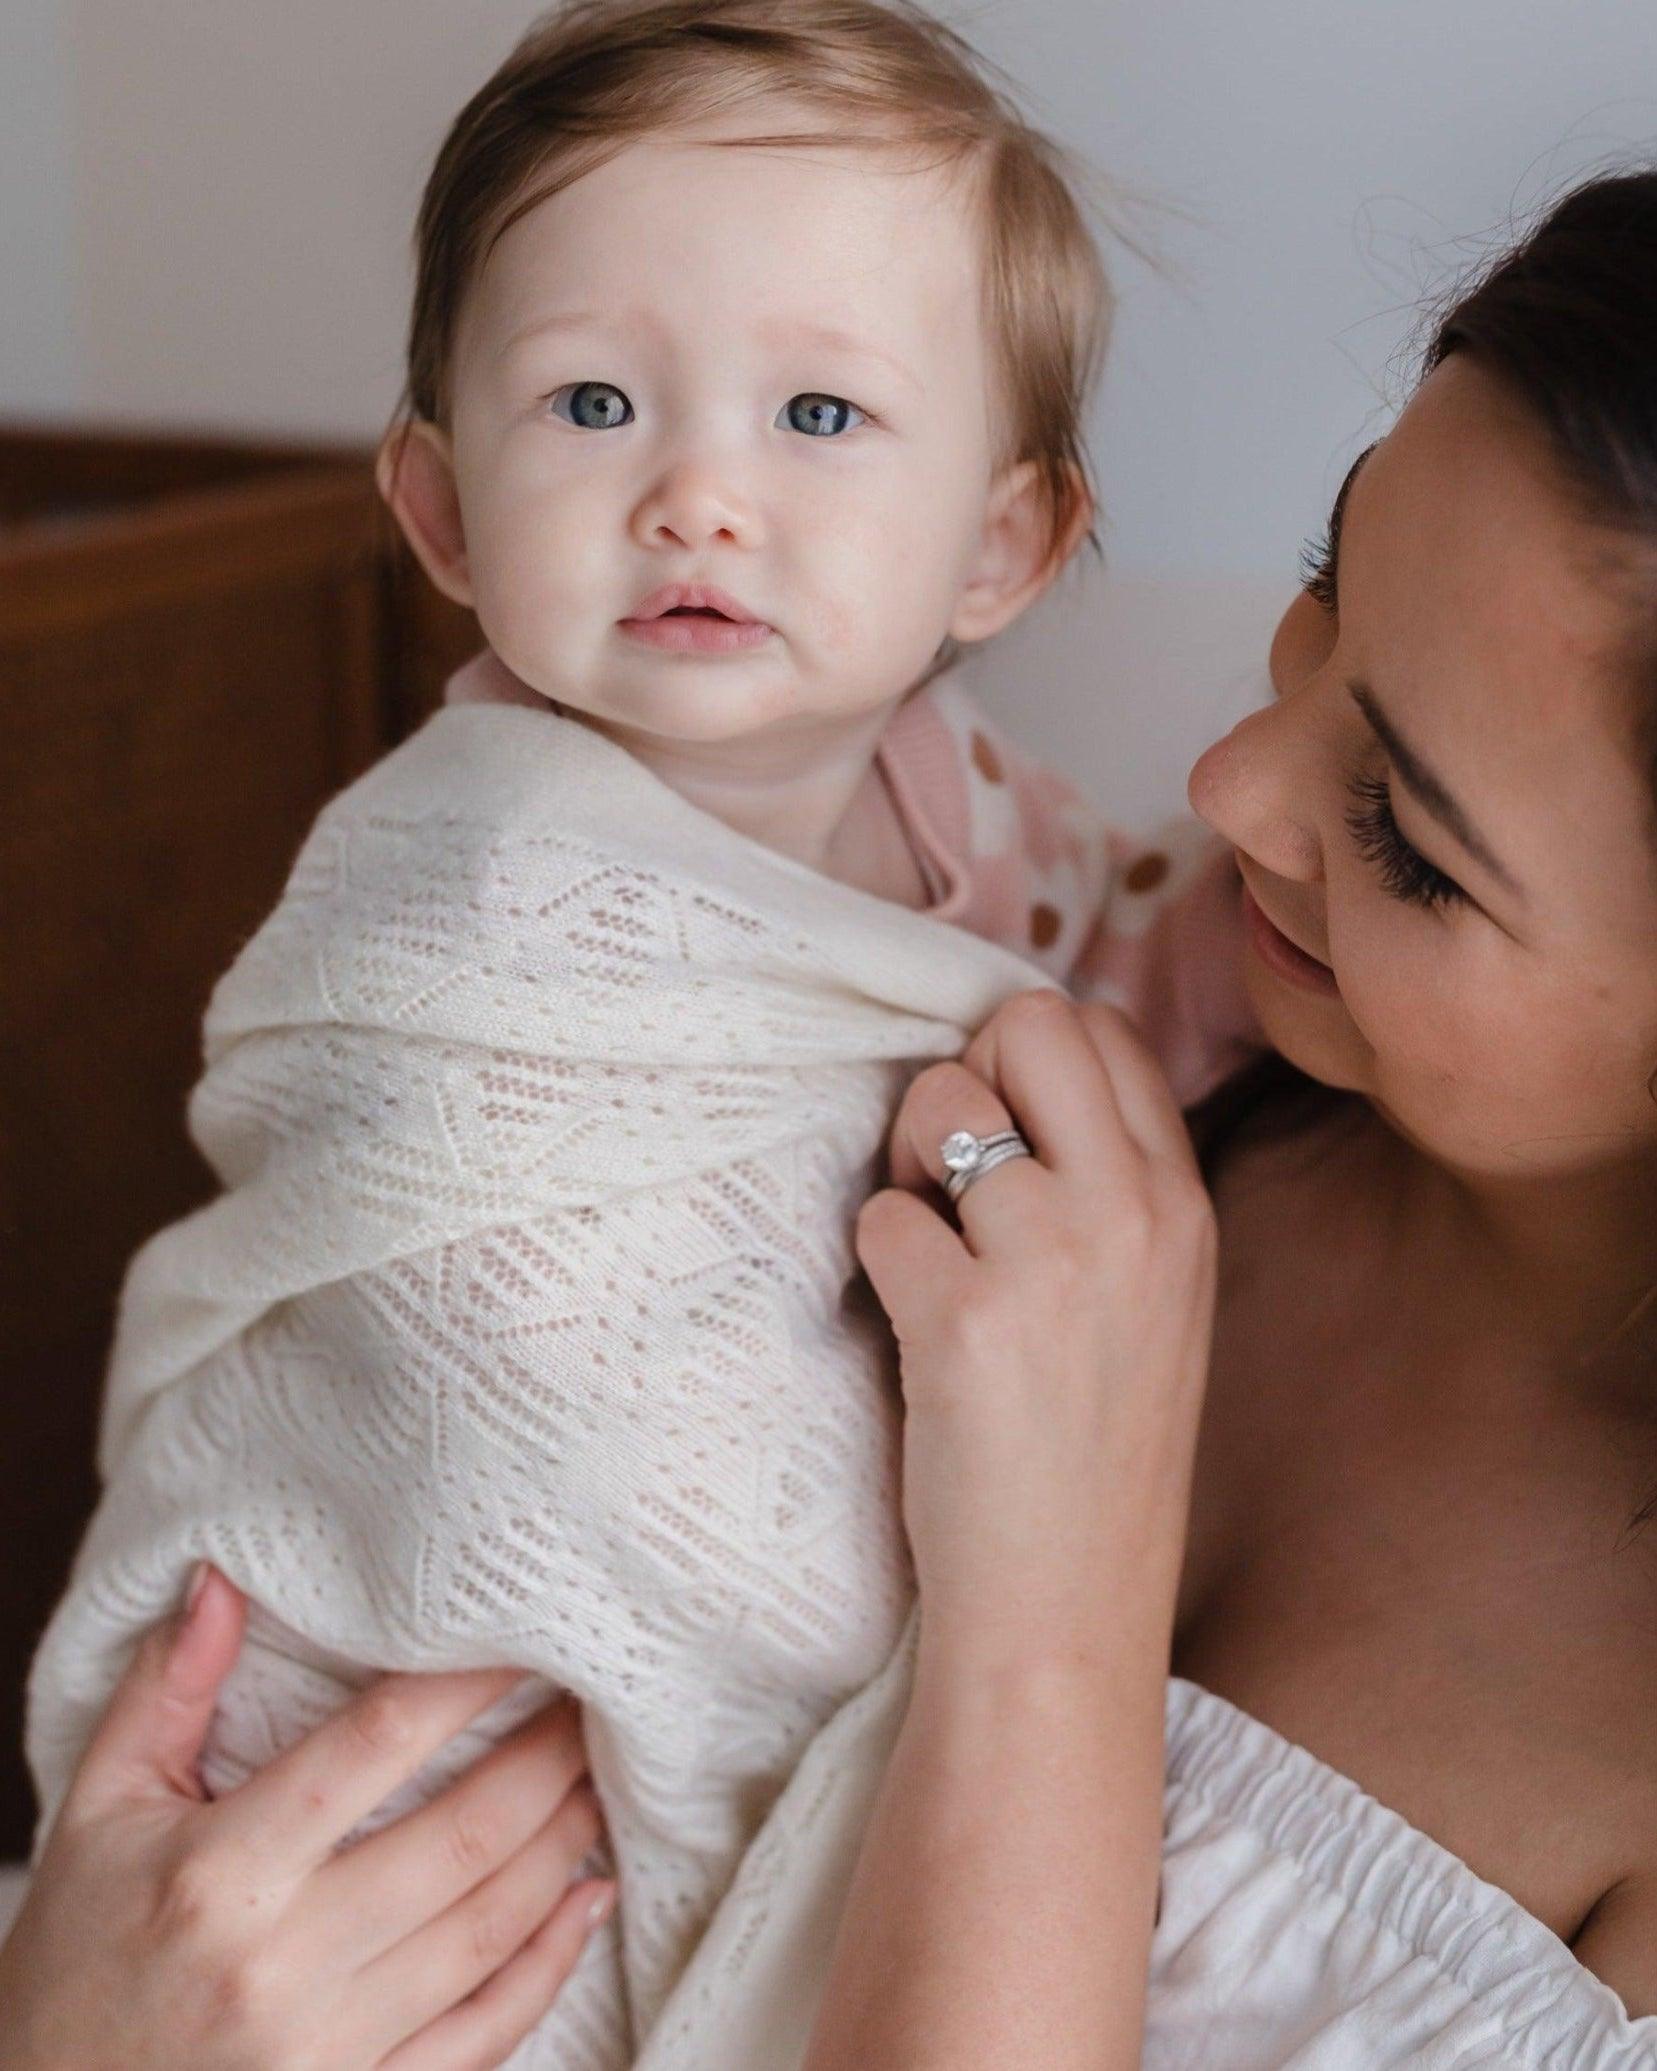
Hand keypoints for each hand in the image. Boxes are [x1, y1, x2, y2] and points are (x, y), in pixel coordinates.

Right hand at [0, 1568, 611, 2070]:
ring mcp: (329, 2048)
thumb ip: (167, 1690)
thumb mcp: (99, 1811)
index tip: (524, 1637)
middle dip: (544, 1759)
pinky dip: (551, 1964)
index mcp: (220, 1871)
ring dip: (562, 1844)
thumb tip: (223, 1577)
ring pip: (489, 1927)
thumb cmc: (75, 1955)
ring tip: (594, 1777)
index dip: (467, 1683)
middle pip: (462, 1837)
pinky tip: (589, 1900)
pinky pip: (485, 2034)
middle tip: (587, 1702)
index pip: (375, 1745)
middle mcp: (283, 1962)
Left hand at [855, 990, 1216, 1677]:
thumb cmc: (1094, 1458)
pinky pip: (880, 1213)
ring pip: (938, 1097)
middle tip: (950, 1174)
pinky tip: (911, 1324)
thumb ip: (1111, 1191)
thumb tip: (1009, 1085)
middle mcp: (1132, 1211)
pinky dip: (875, 1259)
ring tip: (928, 1251)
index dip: (1028, 1065)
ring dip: (904, 1163)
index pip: (1105, 1031)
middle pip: (1029, 1023)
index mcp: (1184, 1204)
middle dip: (967, 1074)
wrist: (1067, 1609)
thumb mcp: (1156, 1302)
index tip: (1005, 1142)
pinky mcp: (965, 1317)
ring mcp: (1052, 1258)